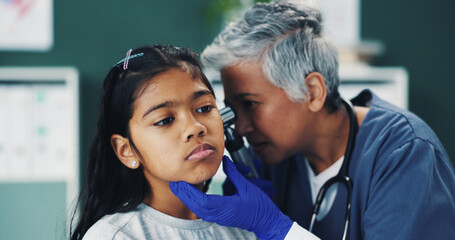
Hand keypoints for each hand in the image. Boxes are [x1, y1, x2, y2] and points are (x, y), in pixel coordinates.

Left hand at [170, 156, 292, 239]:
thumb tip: (225, 161)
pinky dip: (195, 202)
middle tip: (174, 182)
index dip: (189, 191)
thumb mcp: (247, 187)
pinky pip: (203, 210)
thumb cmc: (260, 207)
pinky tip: (191, 196)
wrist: (266, 221)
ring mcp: (219, 217)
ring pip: (198, 209)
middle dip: (183, 194)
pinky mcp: (220, 216)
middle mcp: (219, 214)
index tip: (181, 182)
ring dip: (188, 198)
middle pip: (195, 205)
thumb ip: (234, 173)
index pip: (201, 200)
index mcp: (225, 207)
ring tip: (178, 188)